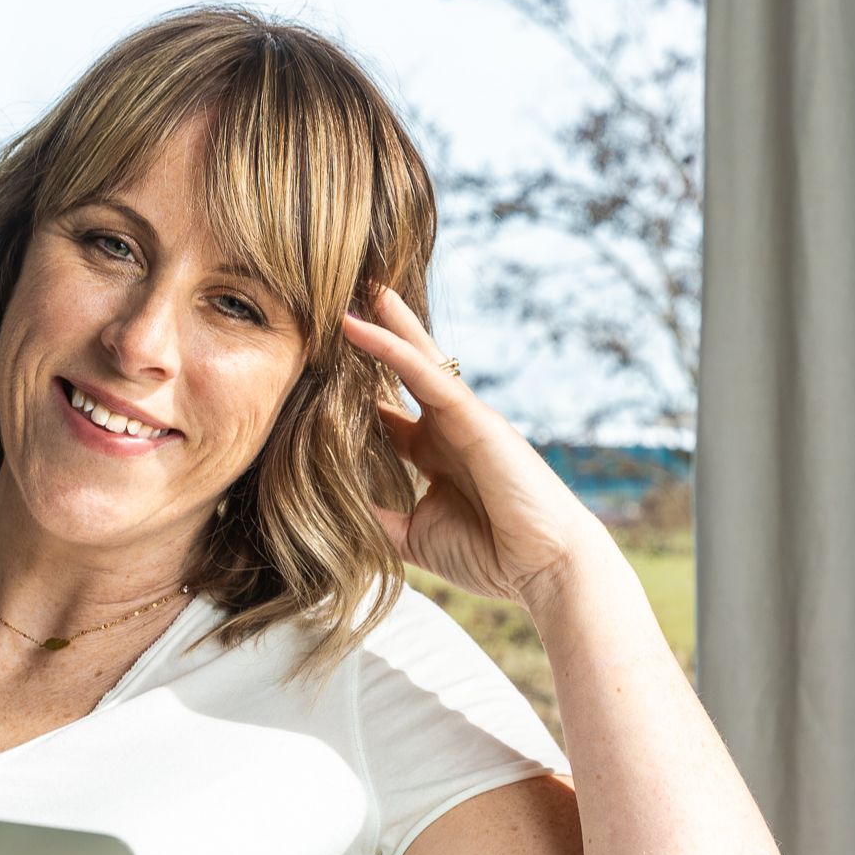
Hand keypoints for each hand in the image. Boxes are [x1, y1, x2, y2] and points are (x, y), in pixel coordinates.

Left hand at [340, 284, 611, 609]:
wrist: (544, 569)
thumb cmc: (490, 556)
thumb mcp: (411, 536)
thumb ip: (374, 518)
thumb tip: (327, 511)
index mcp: (433, 454)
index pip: (384, 414)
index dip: (349, 394)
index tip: (310, 371)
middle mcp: (447, 428)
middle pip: (400, 373)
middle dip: (374, 340)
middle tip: (340, 305)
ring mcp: (462, 417)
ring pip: (413, 358)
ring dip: (383, 323)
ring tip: (355, 286)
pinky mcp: (474, 415)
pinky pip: (425, 373)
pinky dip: (390, 347)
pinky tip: (357, 325)